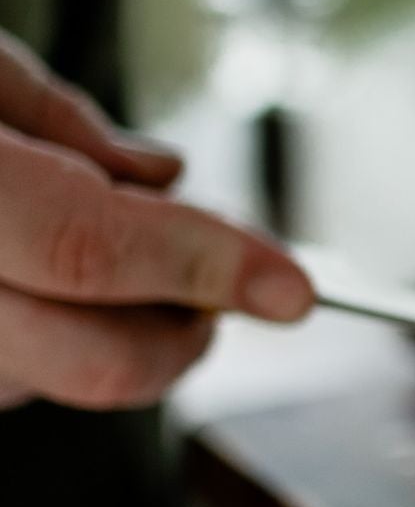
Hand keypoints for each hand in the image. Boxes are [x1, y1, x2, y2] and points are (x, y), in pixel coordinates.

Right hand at [0, 35, 311, 411]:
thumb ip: (62, 123)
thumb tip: (163, 180)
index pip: (92, 251)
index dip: (207, 266)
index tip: (294, 285)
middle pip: (98, 361)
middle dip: (191, 328)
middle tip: (231, 275)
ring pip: (63, 383)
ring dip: (125, 328)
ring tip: (109, 240)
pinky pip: (19, 380)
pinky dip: (63, 338)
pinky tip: (47, 277)